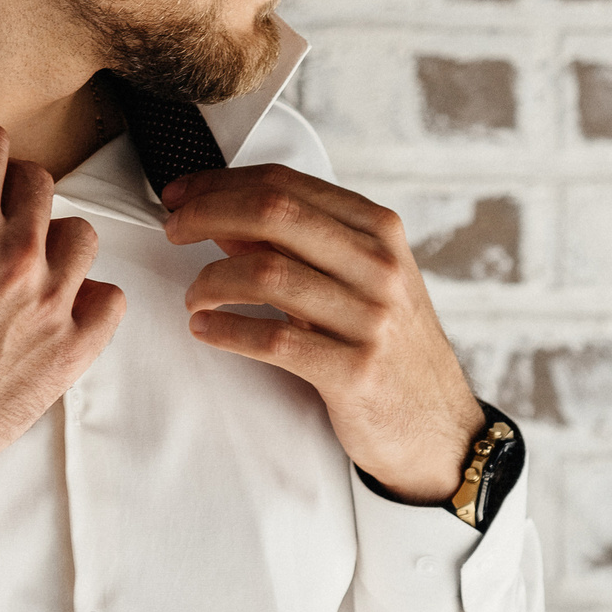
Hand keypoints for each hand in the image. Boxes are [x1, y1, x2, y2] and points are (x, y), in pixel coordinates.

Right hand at [0, 120, 126, 505]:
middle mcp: (16, 254)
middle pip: (37, 182)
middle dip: (5, 189)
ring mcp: (50, 303)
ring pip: (79, 235)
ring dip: (50, 240)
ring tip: (17, 267)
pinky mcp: (70, 351)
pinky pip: (109, 299)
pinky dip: (86, 298)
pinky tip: (52, 306)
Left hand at [162, 166, 482, 502]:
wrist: (437, 427)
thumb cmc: (390, 346)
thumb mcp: (357, 281)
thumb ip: (297, 246)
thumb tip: (223, 217)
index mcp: (379, 231)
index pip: (287, 185)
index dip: (221, 184)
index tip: (183, 195)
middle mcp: (379, 267)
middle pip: (274, 214)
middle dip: (206, 214)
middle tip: (173, 230)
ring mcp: (370, 318)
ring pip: (266, 273)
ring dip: (210, 281)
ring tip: (195, 297)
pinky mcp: (353, 371)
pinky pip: (271, 339)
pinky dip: (225, 330)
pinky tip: (206, 329)